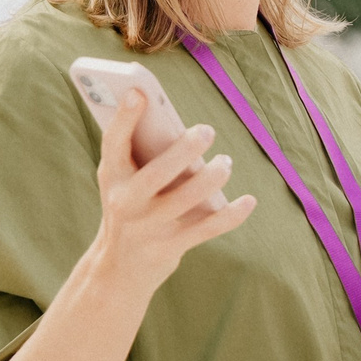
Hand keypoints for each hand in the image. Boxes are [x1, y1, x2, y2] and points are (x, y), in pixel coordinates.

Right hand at [81, 90, 255, 297]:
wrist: (119, 268)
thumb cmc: (128, 206)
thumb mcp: (121, 180)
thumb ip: (139, 152)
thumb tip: (176, 124)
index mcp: (112, 177)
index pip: (114, 143)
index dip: (124, 118)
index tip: (139, 92)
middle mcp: (127, 202)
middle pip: (158, 173)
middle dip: (184, 150)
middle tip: (206, 131)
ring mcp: (149, 227)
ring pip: (188, 198)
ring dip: (213, 177)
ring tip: (226, 162)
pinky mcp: (171, 247)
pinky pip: (208, 228)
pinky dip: (232, 214)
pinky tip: (249, 200)